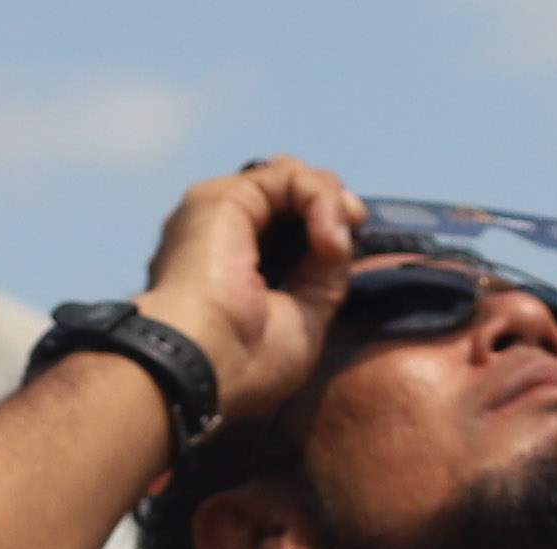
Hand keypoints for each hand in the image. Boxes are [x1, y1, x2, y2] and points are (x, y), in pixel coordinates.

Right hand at [135, 158, 359, 426]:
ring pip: (291, 179)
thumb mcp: (306, 319)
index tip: (345, 250)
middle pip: (289, 194)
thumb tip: (344, 235)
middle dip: (330, 204)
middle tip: (354, 227)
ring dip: (329, 205)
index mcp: (236, 268)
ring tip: (337, 244)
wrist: (202, 363)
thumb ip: (324, 276)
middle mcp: (224, 234)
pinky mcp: (224, 197)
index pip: (287, 225)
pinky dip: (319, 200)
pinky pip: (288, 178)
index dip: (324, 224)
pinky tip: (327, 237)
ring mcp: (221, 213)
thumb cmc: (245, 361)